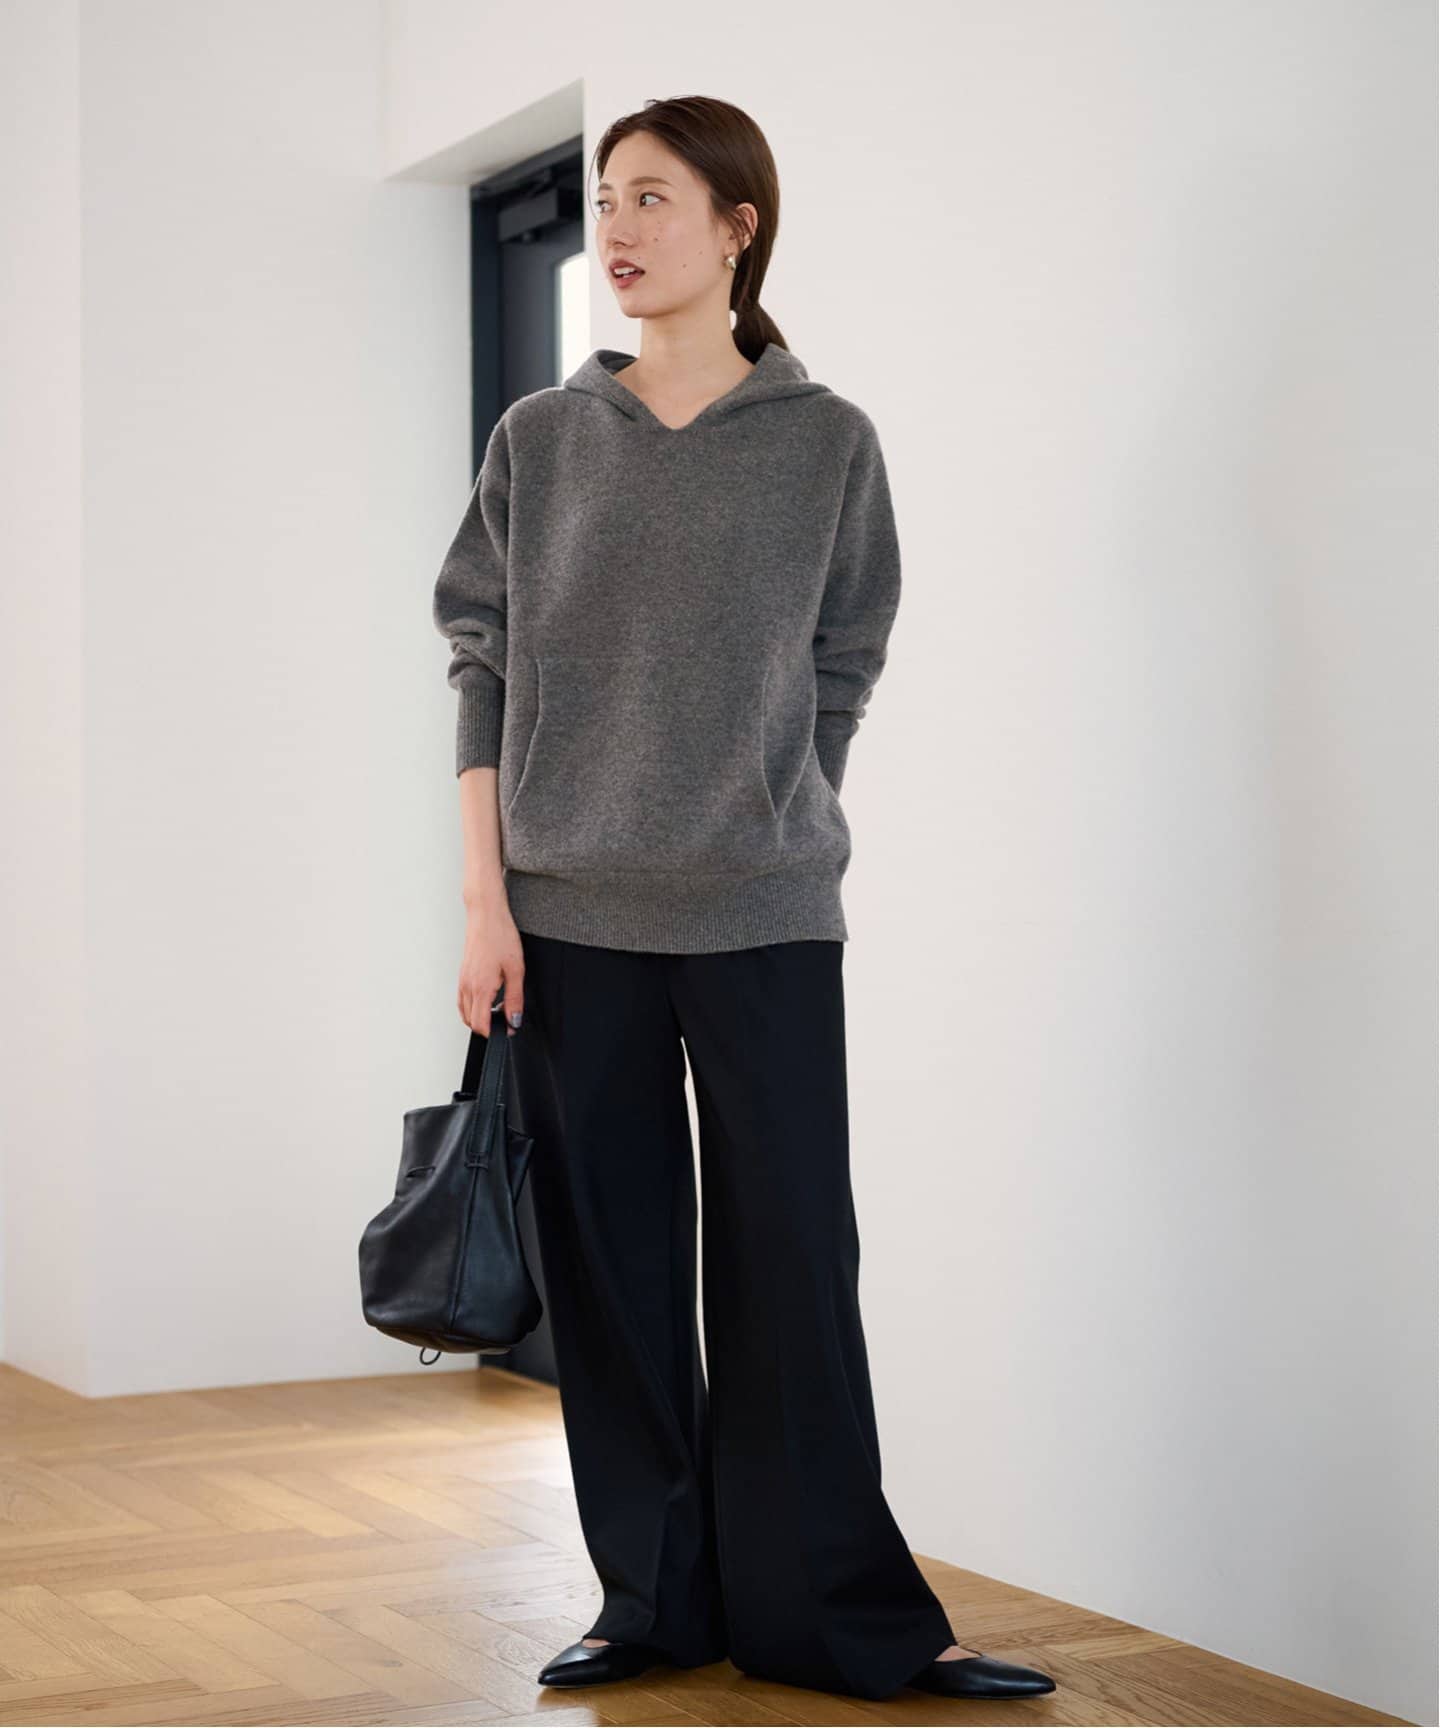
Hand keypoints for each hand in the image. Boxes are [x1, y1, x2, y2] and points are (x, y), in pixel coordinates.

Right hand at [458, 895, 524, 1038]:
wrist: (486, 915)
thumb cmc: (500, 936)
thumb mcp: (516, 969)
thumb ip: (515, 999)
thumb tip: (514, 1021)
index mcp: (481, 988)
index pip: (480, 1025)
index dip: (494, 1032)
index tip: (508, 1028)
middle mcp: (467, 987)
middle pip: (471, 1022)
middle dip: (487, 1026)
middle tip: (505, 1019)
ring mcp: (462, 980)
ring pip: (464, 1012)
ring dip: (479, 1017)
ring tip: (498, 1009)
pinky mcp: (462, 974)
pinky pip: (462, 1000)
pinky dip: (472, 1006)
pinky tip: (487, 998)